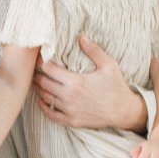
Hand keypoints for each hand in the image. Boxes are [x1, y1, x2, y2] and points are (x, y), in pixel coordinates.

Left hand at [33, 37, 147, 132]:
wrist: (124, 111)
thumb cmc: (116, 87)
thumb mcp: (109, 65)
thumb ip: (93, 50)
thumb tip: (81, 37)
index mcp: (75, 82)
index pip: (49, 69)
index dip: (41, 62)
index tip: (40, 58)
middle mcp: (69, 97)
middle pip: (43, 83)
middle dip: (37, 74)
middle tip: (35, 69)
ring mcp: (69, 110)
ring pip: (45, 98)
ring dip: (39, 89)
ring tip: (37, 81)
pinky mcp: (71, 121)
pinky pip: (51, 114)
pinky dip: (43, 106)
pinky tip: (42, 99)